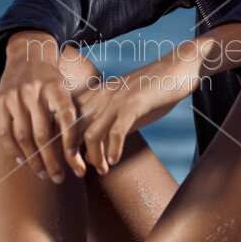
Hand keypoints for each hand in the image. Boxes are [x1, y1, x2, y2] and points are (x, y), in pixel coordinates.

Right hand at [0, 32, 86, 182]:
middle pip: (44, 134)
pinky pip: (5, 132)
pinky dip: (13, 150)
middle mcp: (35, 92)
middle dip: (52, 161)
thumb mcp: (68, 88)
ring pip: (24, 136)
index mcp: (57, 88)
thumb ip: (74, 114)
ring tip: (43, 174)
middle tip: (59, 178)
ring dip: (33, 160)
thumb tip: (87, 149)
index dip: (72, 146)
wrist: (27, 53)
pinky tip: (22, 162)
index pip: (67, 121)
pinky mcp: (0, 102)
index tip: (78, 167)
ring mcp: (15, 97)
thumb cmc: (54, 80)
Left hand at [75, 55, 197, 174]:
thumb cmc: (152, 91)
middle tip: (80, 173)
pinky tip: (115, 161)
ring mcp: (116, 99)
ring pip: (91, 134)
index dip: (63, 143)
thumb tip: (92, 156)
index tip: (69, 162)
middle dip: (71, 156)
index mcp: (95, 95)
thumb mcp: (124, 111)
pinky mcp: (133, 103)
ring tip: (102, 170)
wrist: (177, 68)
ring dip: (94, 157)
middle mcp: (100, 96)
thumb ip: (107, 129)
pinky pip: (116, 131)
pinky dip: (113, 149)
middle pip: (73, 130)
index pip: (67, 121)